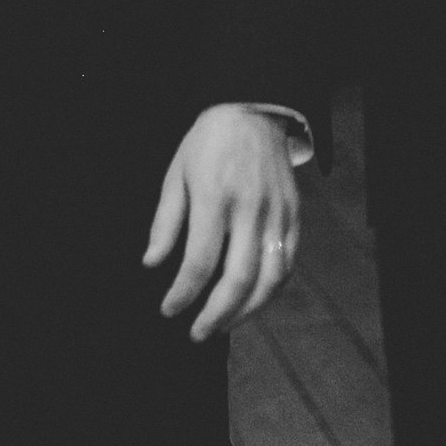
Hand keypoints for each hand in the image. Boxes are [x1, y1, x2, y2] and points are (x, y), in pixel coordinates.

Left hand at [144, 105, 300, 339]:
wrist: (252, 113)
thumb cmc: (207, 144)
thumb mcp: (176, 175)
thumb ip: (165, 222)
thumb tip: (151, 263)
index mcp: (214, 197)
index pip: (199, 261)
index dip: (182, 293)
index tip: (168, 309)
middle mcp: (249, 209)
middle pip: (237, 279)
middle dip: (215, 314)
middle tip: (197, 333)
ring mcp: (277, 215)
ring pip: (269, 280)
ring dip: (246, 312)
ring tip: (223, 325)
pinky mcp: (294, 217)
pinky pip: (287, 264)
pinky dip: (270, 291)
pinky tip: (251, 302)